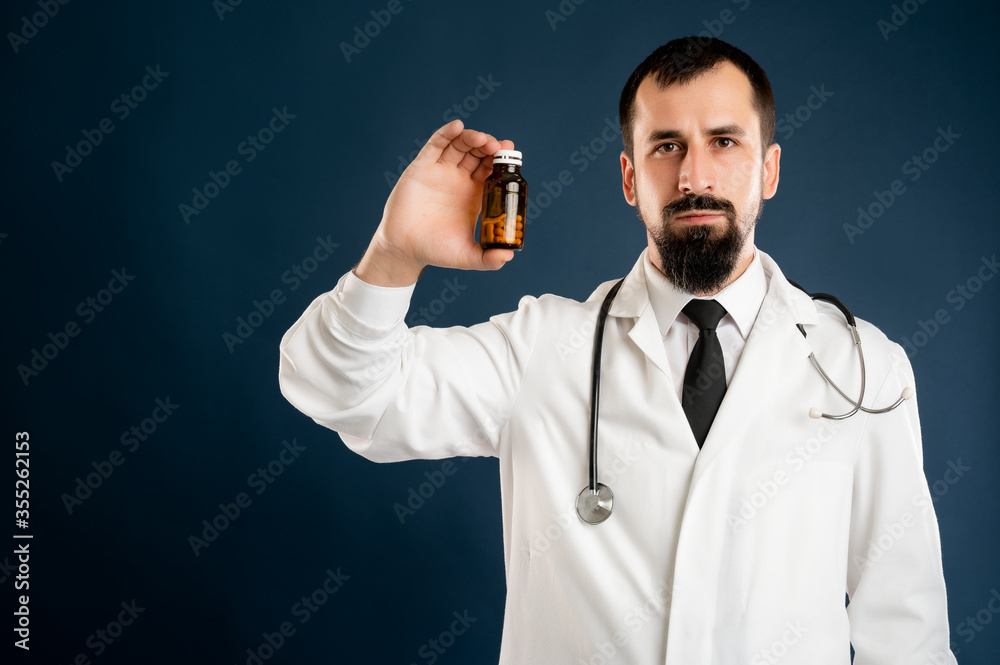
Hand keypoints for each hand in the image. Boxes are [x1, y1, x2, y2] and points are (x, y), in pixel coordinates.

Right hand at [355, 120, 516, 286]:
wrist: (405, 249)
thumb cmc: (435, 251)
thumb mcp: (467, 257)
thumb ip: (488, 260)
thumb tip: (508, 257)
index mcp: (474, 194)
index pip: (491, 169)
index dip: (501, 160)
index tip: (510, 154)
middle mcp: (459, 179)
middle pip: (478, 153)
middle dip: (489, 146)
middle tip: (497, 147)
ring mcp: (441, 171)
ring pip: (460, 145)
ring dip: (472, 138)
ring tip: (482, 140)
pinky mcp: (422, 167)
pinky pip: (436, 145)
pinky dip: (447, 133)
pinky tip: (458, 126)